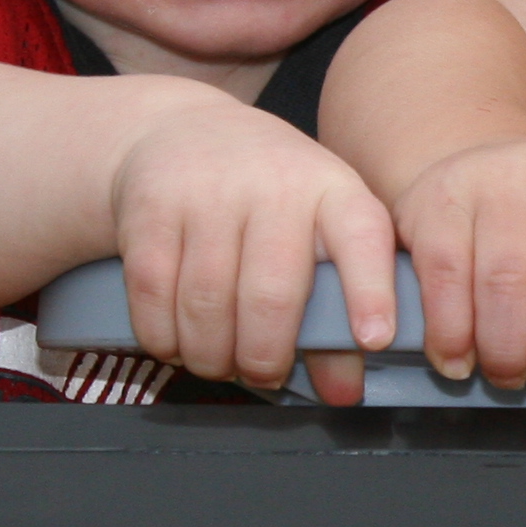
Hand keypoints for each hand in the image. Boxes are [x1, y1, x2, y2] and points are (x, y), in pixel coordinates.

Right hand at [111, 90, 399, 405]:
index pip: (362, 237)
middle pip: (270, 295)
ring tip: (218, 361)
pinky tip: (176, 343)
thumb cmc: (268, 197)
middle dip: (264, 357)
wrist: (185, 132)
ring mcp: (207, 192)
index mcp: (331, 189)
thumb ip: (337, 310)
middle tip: (262, 372)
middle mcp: (274, 184)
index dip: (370, 291)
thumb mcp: (316, 230)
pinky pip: (153, 294)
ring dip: (210, 355)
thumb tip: (344, 394)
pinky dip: (163, 337)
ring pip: (207, 303)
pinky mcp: (151, 206)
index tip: (374, 340)